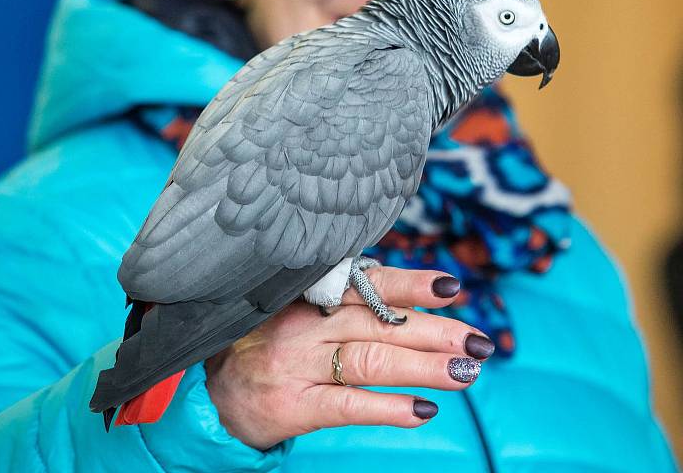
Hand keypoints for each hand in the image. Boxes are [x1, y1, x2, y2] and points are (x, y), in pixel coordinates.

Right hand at [204, 266, 493, 449]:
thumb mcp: (298, 312)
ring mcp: (298, 365)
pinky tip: (424, 410)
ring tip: (466, 372)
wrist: (215, 392)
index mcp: (309, 298)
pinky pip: (347, 405)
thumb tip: (411, 298)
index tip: (452, 288)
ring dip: (424, 366)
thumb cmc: (267, 344)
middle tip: (478, 342)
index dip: (410, 284)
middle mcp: (305, 326)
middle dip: (434, 332)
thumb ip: (345, 303)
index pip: (368, 286)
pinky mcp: (292, 405)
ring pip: (371, 360)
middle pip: (380, 324)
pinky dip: (388, 407)